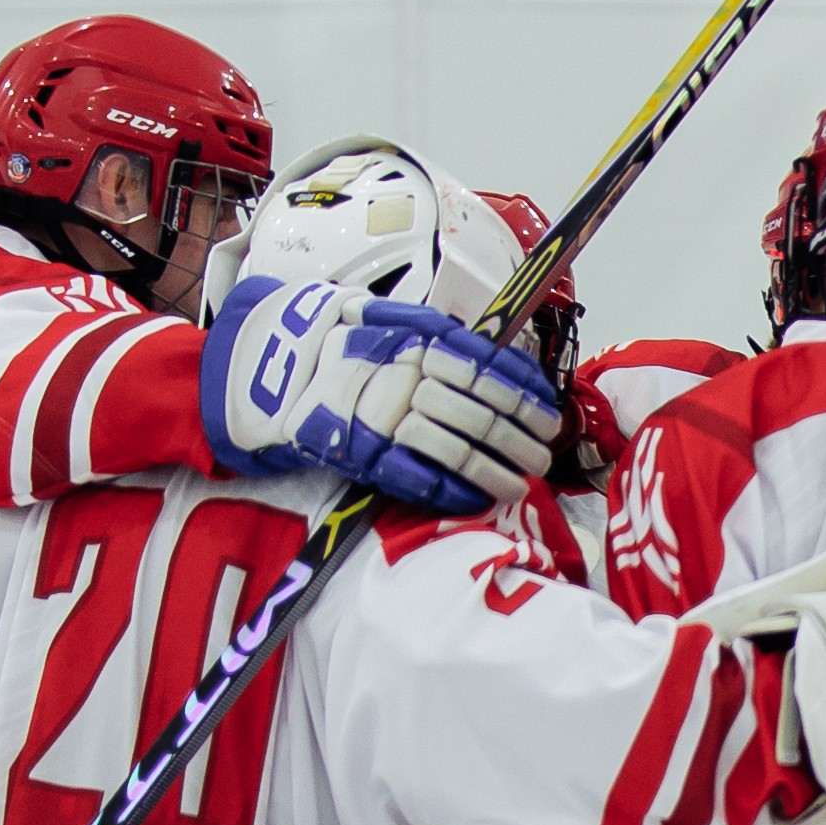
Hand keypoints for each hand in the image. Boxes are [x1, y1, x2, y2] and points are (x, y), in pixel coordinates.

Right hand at [203, 280, 561, 515]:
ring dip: (495, 471)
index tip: (549, 413)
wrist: (276, 368)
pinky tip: (478, 499)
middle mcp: (405, 377)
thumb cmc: (349, 347)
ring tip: (521, 484)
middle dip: (519, 439)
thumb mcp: (397, 326)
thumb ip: (449, 341)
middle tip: (544, 454)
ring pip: (456, 449)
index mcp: (418, 343)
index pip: (487, 371)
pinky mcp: (363, 453)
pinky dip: (452, 491)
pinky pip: (416, 478)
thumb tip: (508, 363)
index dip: (523, 396)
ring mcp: (384, 417)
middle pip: (479, 414)